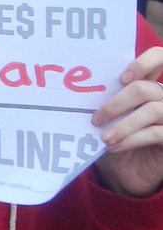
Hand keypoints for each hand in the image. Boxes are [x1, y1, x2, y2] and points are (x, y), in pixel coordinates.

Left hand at [92, 47, 162, 197]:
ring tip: (104, 138)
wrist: (127, 172)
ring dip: (123, 125)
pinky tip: (115, 146)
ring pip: (151, 110)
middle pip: (144, 88)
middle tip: (95, 119)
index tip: (122, 79)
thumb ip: (103, 100)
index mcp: (149, 85)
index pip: (158, 57)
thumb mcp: (108, 118)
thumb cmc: (114, 139)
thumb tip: (75, 87)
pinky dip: (131, 139)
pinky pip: (156, 133)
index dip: (143, 62)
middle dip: (115, 104)